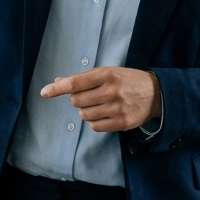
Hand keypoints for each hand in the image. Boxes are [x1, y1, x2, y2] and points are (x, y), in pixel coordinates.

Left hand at [40, 67, 160, 132]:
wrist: (155, 93)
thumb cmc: (126, 80)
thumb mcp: (107, 72)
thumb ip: (83, 78)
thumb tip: (58, 81)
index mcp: (106, 74)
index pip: (75, 83)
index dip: (58, 88)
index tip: (44, 92)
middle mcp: (111, 91)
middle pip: (76, 101)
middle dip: (78, 99)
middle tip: (91, 95)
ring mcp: (117, 108)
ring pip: (84, 115)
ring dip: (86, 111)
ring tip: (99, 104)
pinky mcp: (122, 123)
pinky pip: (95, 126)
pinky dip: (95, 121)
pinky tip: (104, 114)